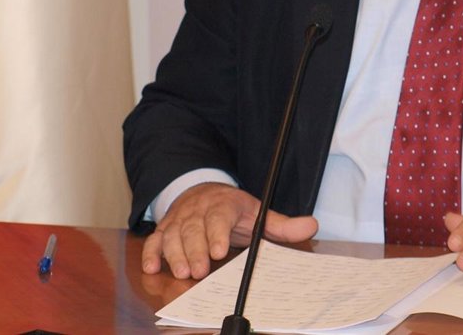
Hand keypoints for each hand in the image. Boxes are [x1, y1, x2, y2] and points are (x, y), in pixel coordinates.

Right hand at [141, 182, 317, 278]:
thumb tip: (311, 226)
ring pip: (172, 235)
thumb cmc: (233, 209)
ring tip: (181, 273)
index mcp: (224, 205)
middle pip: (193, 228)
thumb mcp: (258, 212)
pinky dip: (151, 252)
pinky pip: (154, 239)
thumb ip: (282, 224)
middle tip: (199, 271)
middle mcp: (198, 210)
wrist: (202, 190)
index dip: (218, 232)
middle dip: (195, 250)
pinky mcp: (165, 228)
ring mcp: (179, 219)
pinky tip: (152, 266)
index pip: (220, 215)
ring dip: (174, 253)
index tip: (219, 250)